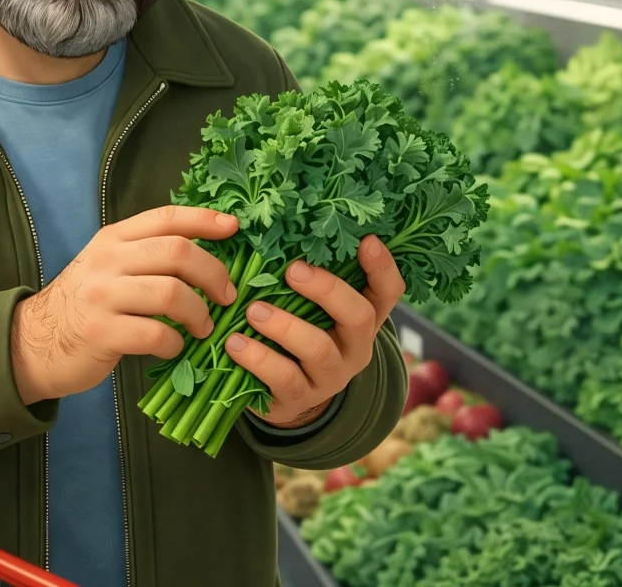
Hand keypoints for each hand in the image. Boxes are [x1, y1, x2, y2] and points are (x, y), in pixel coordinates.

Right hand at [11, 206, 239, 404]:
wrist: (34, 342)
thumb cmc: (84, 304)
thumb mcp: (107, 266)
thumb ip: (145, 254)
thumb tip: (204, 255)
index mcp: (113, 238)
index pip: (165, 217)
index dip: (203, 220)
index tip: (232, 227)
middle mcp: (108, 260)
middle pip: (177, 253)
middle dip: (213, 274)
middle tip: (226, 295)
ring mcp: (102, 295)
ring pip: (171, 293)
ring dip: (199, 313)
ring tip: (203, 326)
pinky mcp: (102, 332)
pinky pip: (155, 333)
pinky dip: (175, 342)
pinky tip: (173, 346)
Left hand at [224, 235, 405, 428]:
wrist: (285, 393)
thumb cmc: (297, 328)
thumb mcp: (309, 304)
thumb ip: (306, 274)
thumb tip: (279, 224)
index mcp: (362, 316)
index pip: (388, 291)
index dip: (382, 266)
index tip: (366, 240)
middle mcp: (356, 346)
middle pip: (360, 316)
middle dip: (327, 290)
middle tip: (293, 270)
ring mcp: (331, 375)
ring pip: (319, 349)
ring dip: (284, 326)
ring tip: (253, 310)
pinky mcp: (301, 397)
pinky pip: (284, 378)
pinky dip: (257, 358)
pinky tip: (233, 342)